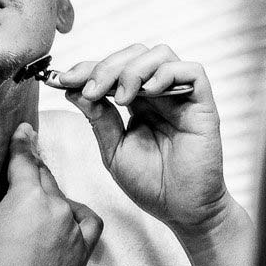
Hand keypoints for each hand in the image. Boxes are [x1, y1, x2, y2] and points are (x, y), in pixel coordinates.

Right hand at [0, 122, 99, 265]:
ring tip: (34, 198)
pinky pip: (88, 222)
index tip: (24, 129)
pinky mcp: (82, 251)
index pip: (25, 159)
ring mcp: (73, 229)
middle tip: (24, 161)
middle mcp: (56, 206)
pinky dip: (78, 215)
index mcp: (28, 195)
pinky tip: (66, 217)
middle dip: (33, 168)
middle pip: (44, 177)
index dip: (22, 143)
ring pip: (63, 198)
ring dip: (50, 193)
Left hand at [55, 43, 231, 233]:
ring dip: (134, 69)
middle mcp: (160, 94)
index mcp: (138, 102)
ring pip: (160, 54)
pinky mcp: (203, 104)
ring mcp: (182, 97)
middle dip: (107, 66)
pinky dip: (166, 74)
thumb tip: (73, 90)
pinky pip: (192, 71)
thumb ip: (99, 119)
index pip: (114, 69)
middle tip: (91, 89)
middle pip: (135, 54)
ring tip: (122, 97)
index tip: (63, 80)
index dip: (87, 68)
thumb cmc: (151, 184)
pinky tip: (149, 94)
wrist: (182, 211)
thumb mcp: (114, 150)